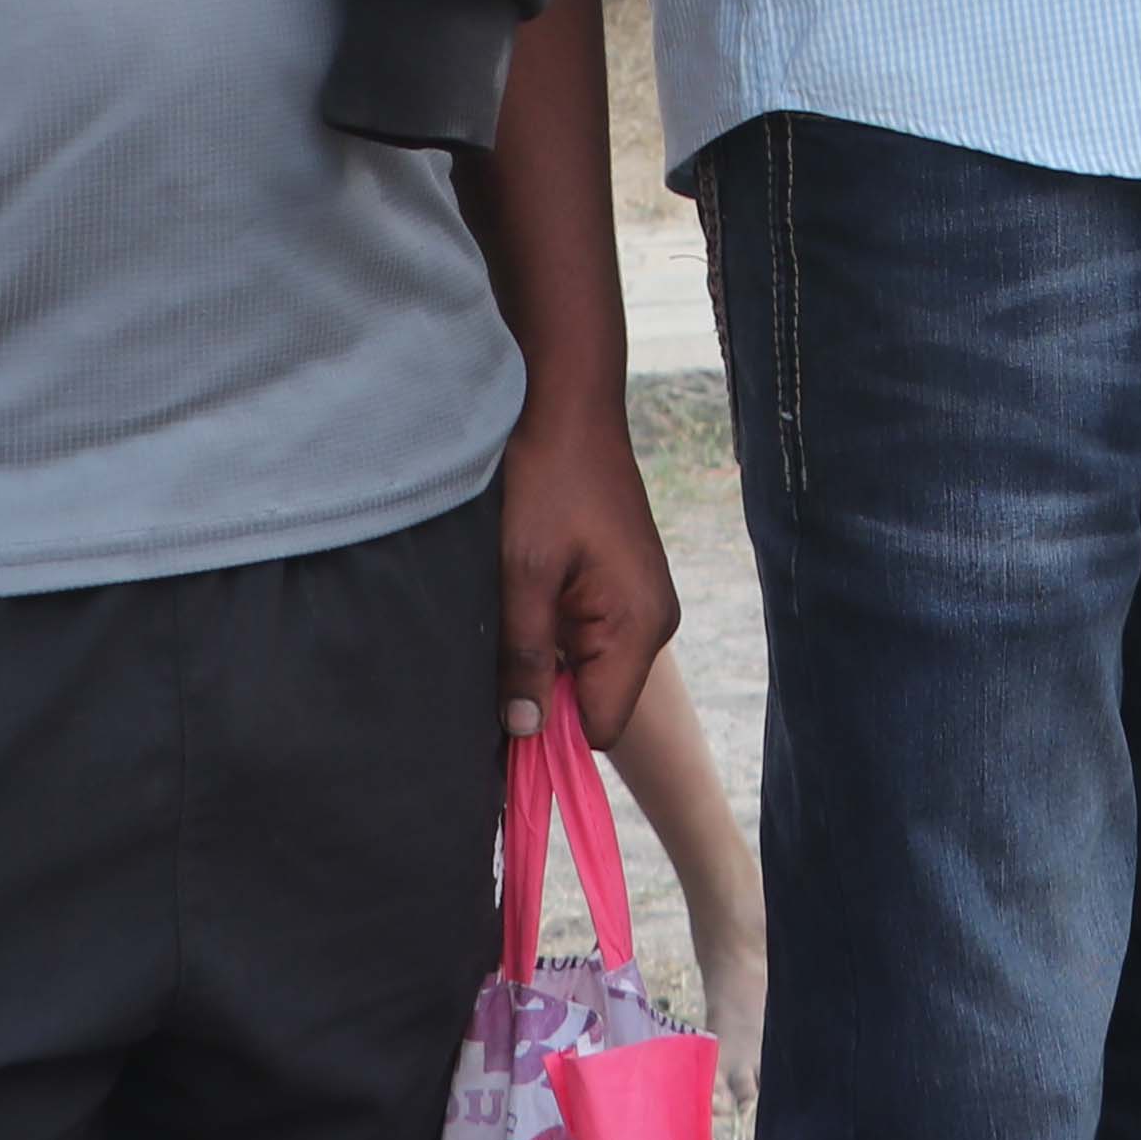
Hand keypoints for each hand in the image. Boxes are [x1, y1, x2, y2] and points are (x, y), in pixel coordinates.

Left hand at [497, 407, 680, 750]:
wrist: (567, 406)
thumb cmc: (548, 480)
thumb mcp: (525, 572)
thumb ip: (525, 656)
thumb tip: (522, 731)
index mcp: (640, 626)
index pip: (600, 725)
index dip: (549, 733)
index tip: (497, 718)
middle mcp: (650, 623)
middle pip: (592, 702)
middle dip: (539, 693)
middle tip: (490, 661)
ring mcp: (636, 605)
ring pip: (581, 671)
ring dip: (539, 658)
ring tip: (507, 616)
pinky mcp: (617, 589)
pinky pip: (581, 639)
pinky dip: (547, 633)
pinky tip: (521, 599)